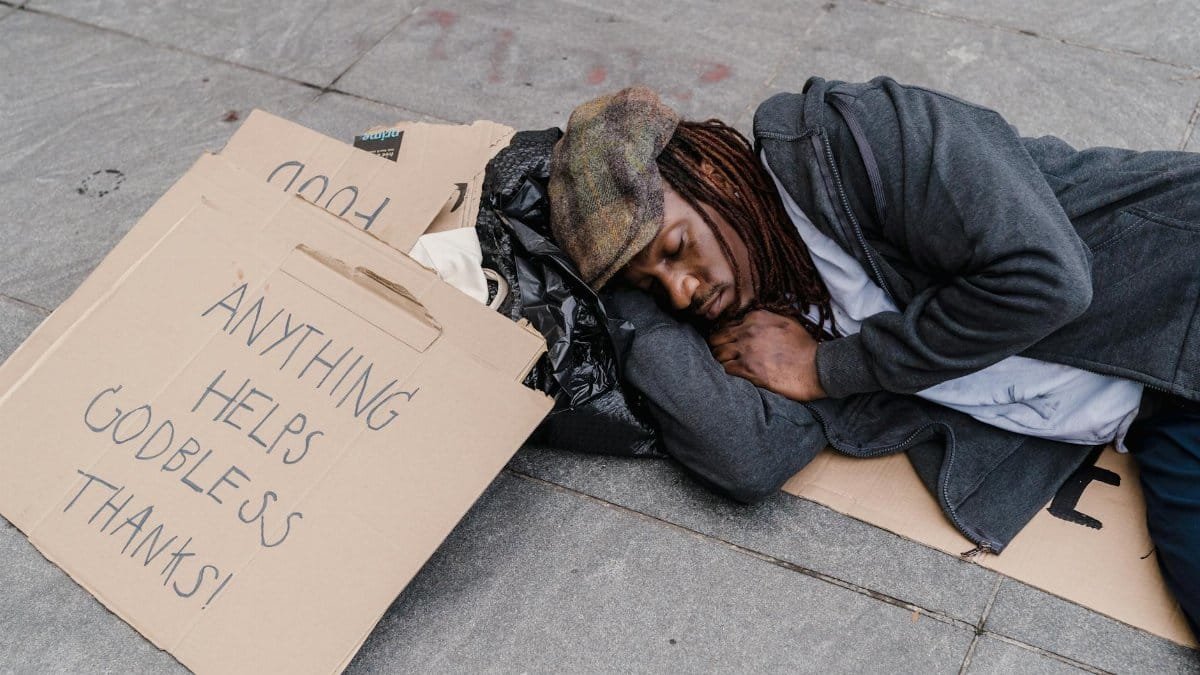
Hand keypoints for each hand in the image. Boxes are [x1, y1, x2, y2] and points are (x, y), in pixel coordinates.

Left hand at [707, 310, 826, 400]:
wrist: (816, 367)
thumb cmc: (804, 346)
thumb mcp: (786, 322)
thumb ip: (765, 319)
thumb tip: (750, 321)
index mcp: (756, 317)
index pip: (726, 325)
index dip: (725, 336)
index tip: (728, 343)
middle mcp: (748, 331)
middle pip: (717, 339)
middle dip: (718, 347)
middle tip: (724, 356)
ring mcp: (746, 350)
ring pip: (718, 355)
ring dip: (722, 361)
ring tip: (730, 366)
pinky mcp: (748, 369)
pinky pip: (726, 369)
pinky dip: (728, 372)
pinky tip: (736, 374)